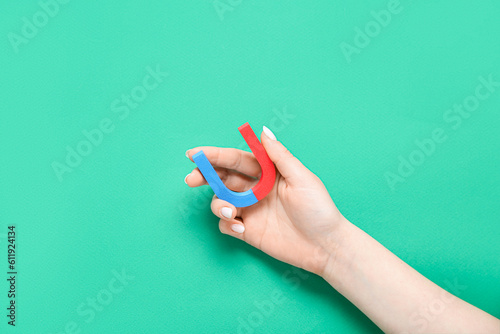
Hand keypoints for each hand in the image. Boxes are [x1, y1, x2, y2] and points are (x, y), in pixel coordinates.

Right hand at [185, 126, 343, 274]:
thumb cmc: (318, 210)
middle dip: (204, 176)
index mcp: (267, 173)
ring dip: (218, 204)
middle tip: (191, 179)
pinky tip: (241, 229)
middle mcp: (255, 189)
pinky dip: (227, 224)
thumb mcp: (302, 178)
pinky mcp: (248, 231)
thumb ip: (279, 156)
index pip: (236, 160)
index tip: (195, 154)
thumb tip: (263, 131)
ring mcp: (250, 210)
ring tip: (231, 212)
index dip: (215, 155)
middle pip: (222, 178)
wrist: (324, 246)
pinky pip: (226, 224)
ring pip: (220, 201)